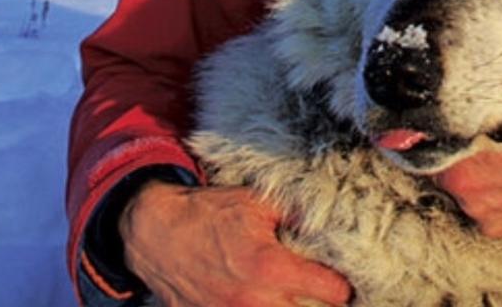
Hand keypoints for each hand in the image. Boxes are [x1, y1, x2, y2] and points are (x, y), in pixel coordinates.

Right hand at [120, 181, 352, 306]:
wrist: (156, 235)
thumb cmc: (208, 214)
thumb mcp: (257, 203)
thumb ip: (298, 215)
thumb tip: (334, 222)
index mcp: (270, 268)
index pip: (331, 292)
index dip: (344, 286)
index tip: (345, 279)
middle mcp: (254, 301)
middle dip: (323, 305)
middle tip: (326, 293)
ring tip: (302, 298)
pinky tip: (274, 302)